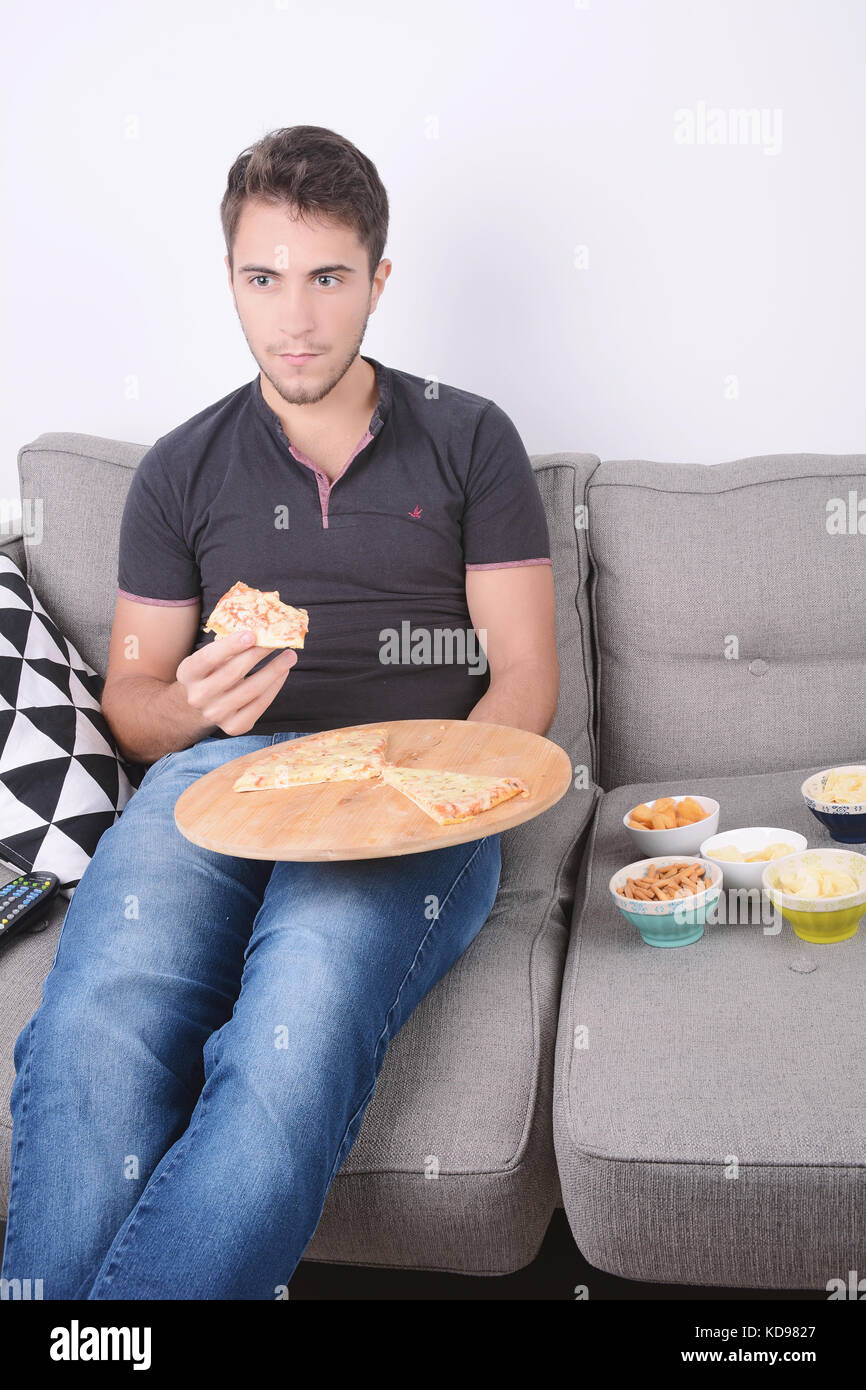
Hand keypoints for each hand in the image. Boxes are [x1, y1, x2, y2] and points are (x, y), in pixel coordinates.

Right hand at [176, 630, 296, 735]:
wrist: (202, 706)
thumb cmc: (210, 673)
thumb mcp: (209, 658)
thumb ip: (228, 647)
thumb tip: (261, 632)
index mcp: (187, 674)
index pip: (208, 658)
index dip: (230, 645)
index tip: (252, 634)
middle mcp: (198, 697)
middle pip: (233, 673)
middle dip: (258, 654)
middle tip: (277, 640)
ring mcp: (215, 714)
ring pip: (251, 690)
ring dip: (274, 671)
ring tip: (289, 656)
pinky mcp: (233, 726)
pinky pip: (259, 705)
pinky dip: (274, 687)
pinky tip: (283, 673)